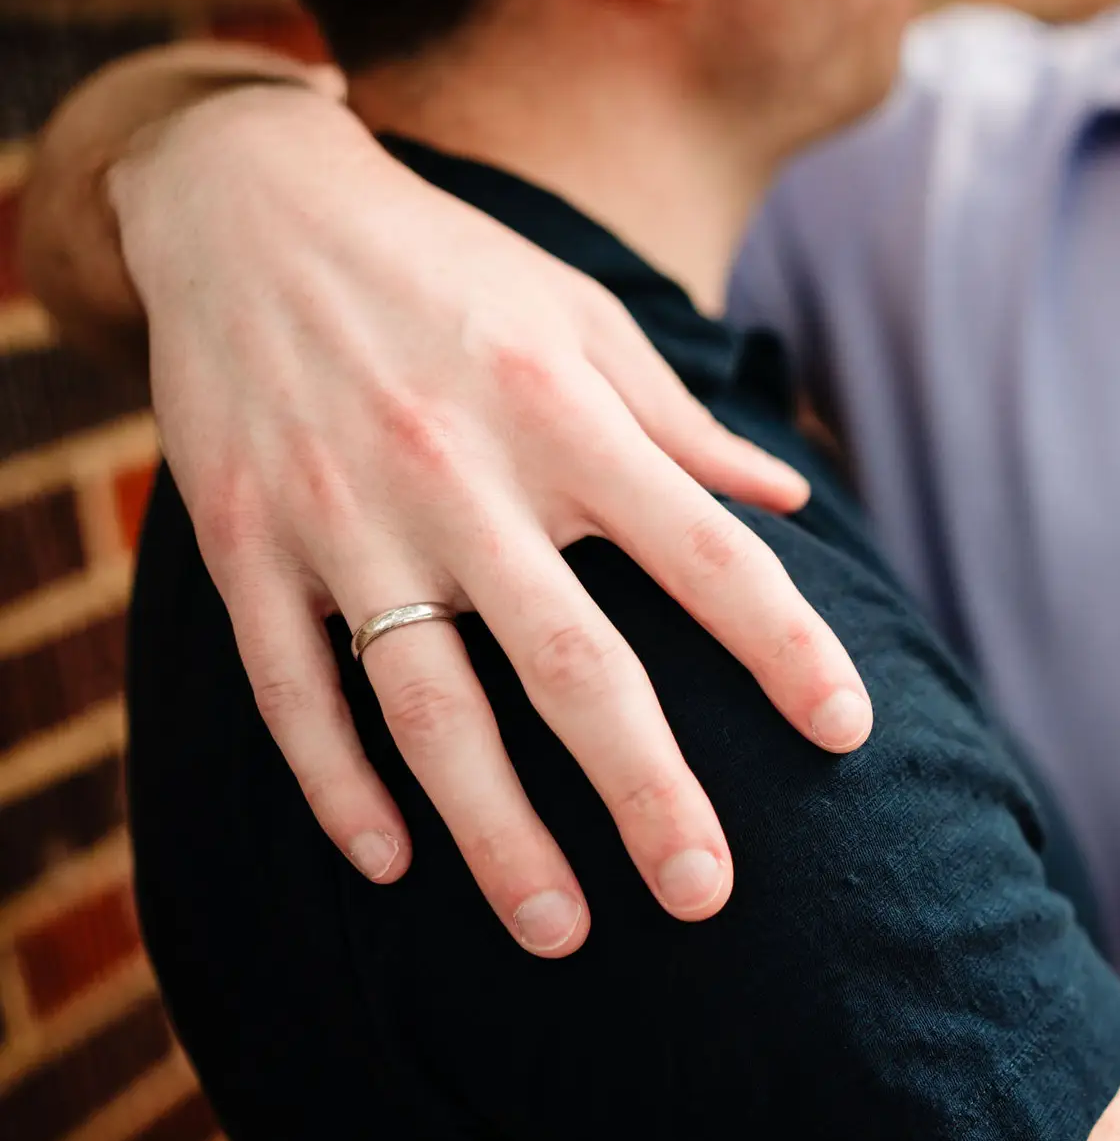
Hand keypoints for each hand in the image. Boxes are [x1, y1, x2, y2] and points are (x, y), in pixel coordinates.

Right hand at [112, 84, 873, 954]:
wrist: (248, 207)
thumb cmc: (449, 272)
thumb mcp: (581, 317)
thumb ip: (682, 422)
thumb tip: (791, 497)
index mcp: (566, 417)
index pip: (707, 553)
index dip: (784, 647)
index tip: (850, 733)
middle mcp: (465, 479)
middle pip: (574, 665)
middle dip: (646, 792)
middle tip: (706, 897)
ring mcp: (348, 520)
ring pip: (430, 709)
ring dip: (497, 831)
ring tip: (561, 933)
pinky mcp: (250, 546)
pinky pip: (293, 689)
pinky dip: (337, 785)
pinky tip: (390, 864)